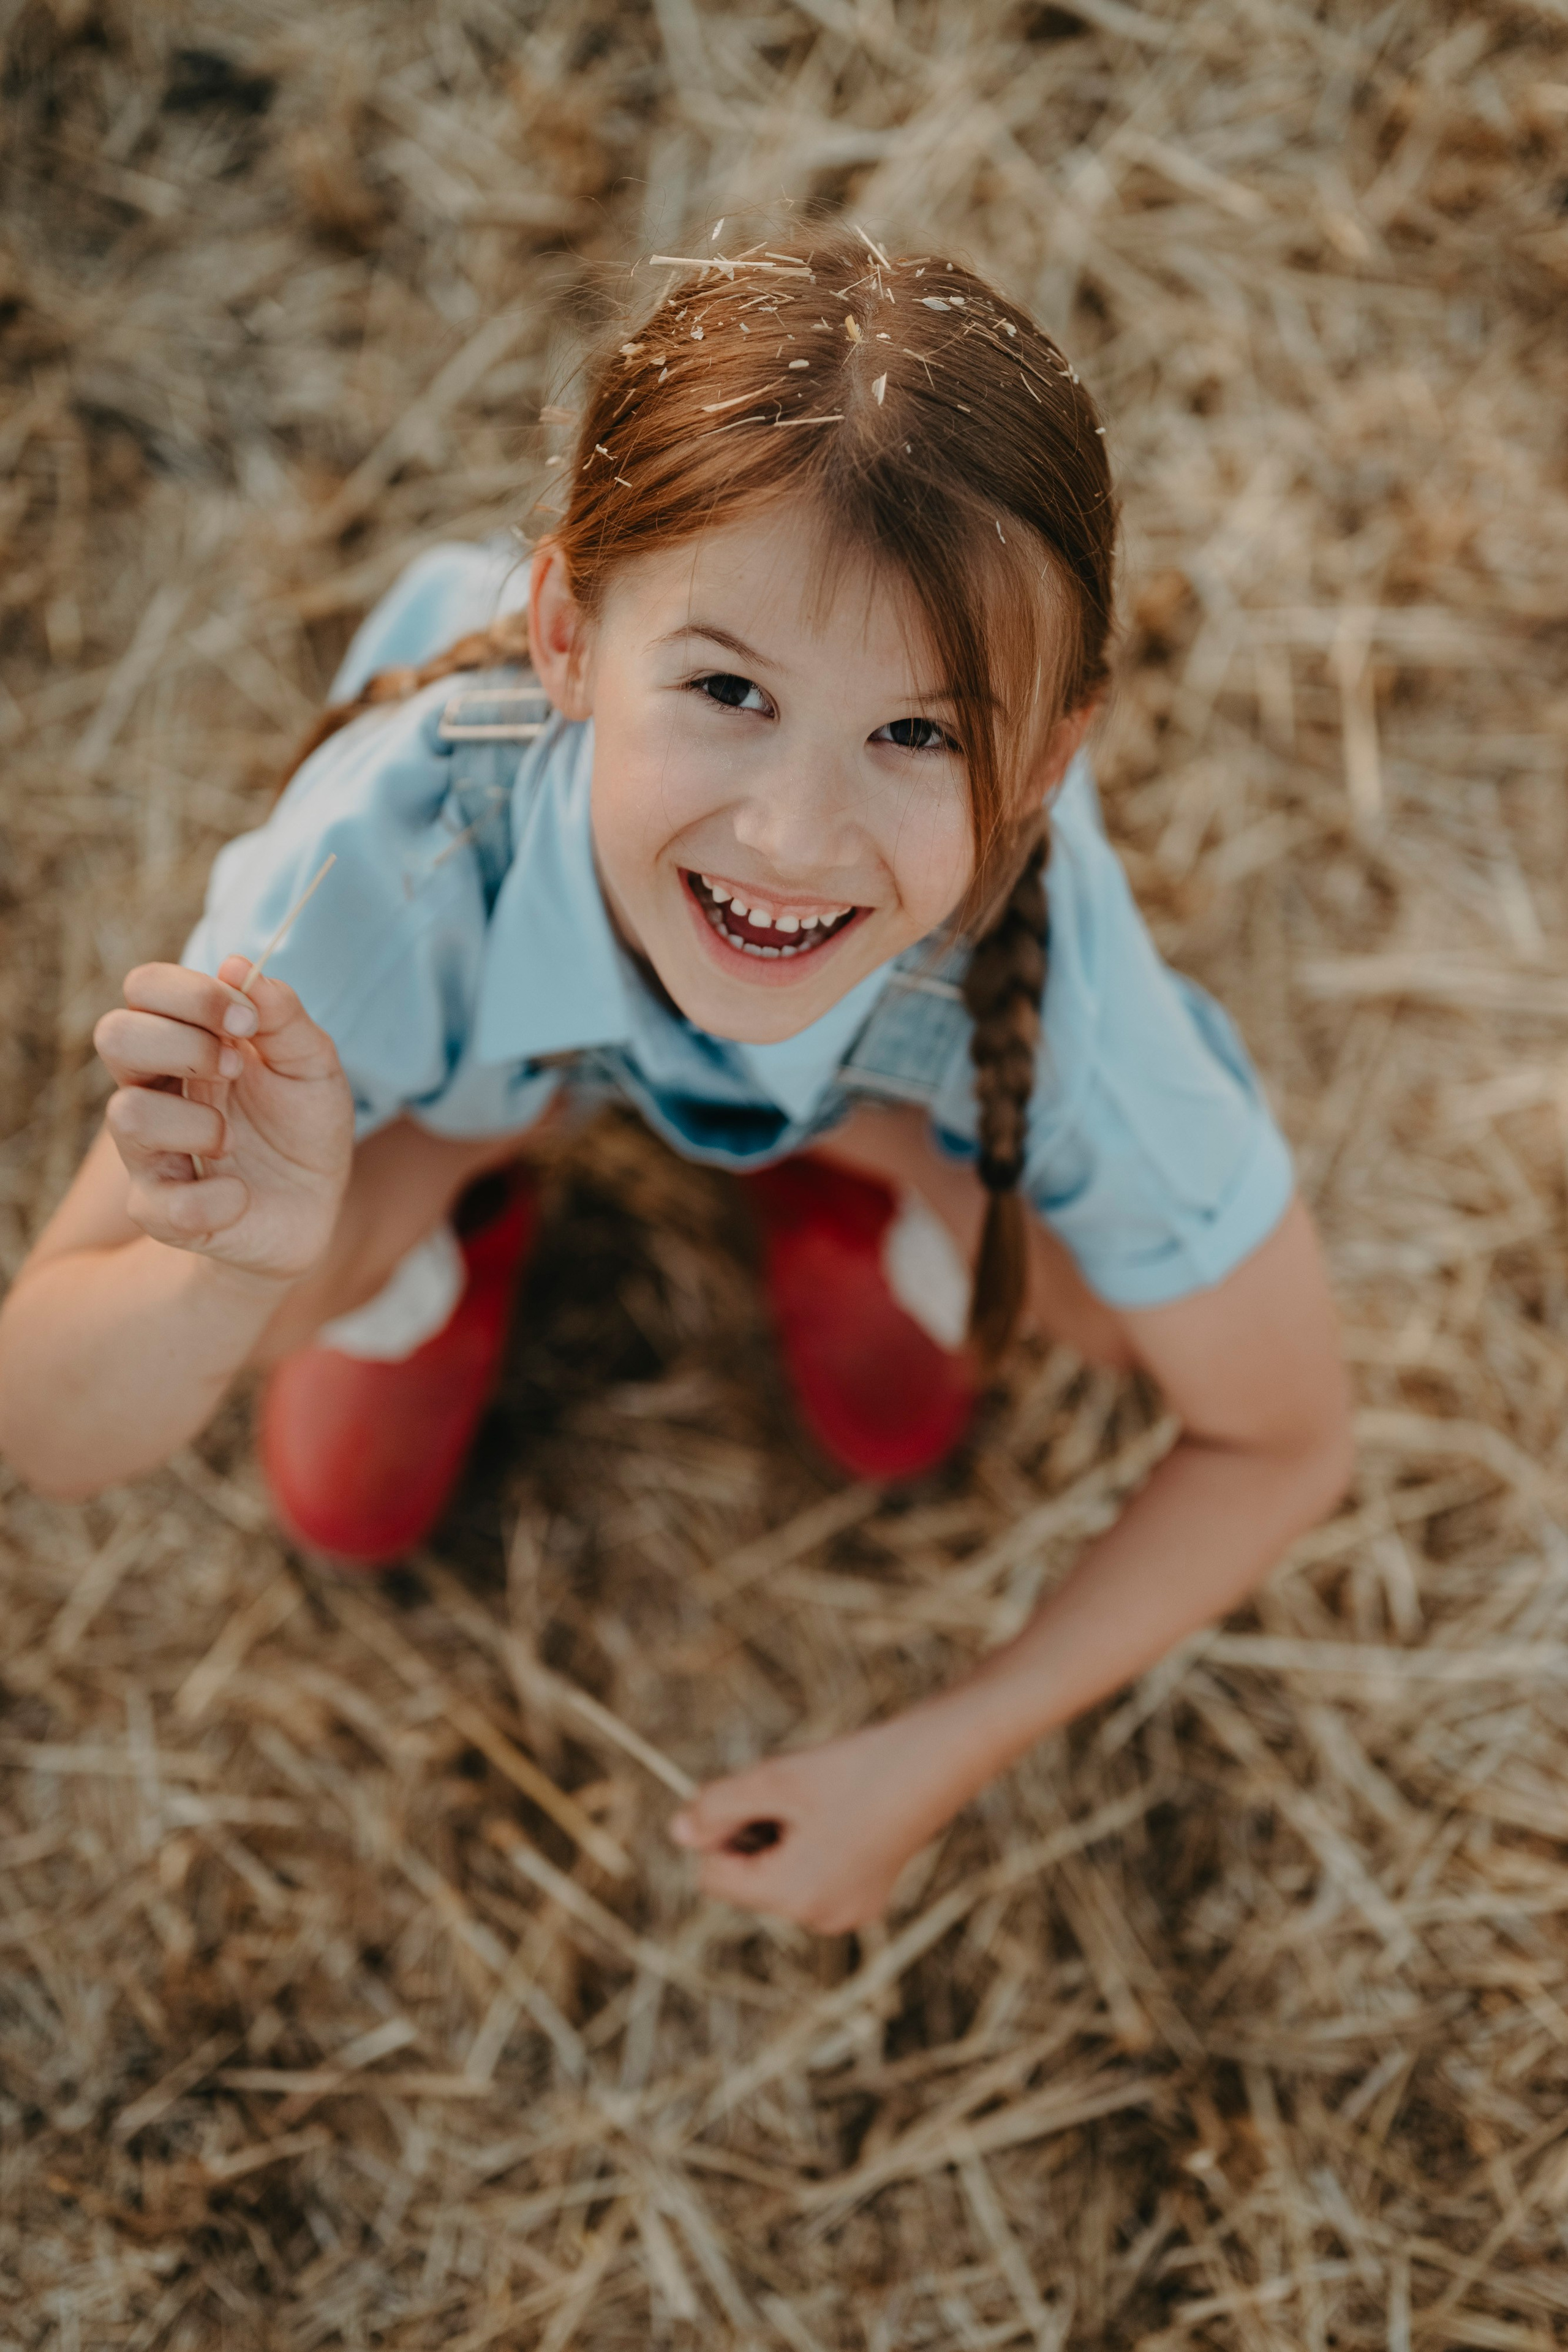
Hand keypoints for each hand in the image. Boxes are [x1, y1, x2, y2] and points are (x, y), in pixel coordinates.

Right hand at [95, 956, 354, 1283]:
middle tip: (234, 1069)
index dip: (190, 994)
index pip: (145, 988)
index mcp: (184, 1042)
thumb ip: (283, 1016)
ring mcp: (149, 1152)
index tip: (247, 1021)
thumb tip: (238, 964)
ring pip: (126, 1114)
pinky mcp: (159, 1212)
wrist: (314, 1206)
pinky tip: (242, 1196)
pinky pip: (164, 1204)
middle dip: (181, 1044)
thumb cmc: (303, 1124)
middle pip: (114, 1035)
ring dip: (197, 1123)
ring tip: (233, 1140)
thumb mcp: (312, 1063)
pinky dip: (216, 1200)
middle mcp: (153, 1089)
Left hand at [669, 1715, 961, 1933]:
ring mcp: (848, 1912)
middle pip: (746, 1879)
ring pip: (778, 1876)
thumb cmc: (856, 1768)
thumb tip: (677, 1833)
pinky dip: (811, 1845)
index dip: (721, 1829)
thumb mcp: (775, 1779)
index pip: (714, 1876)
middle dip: (755, 1834)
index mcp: (795, 1897)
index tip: (755, 1793)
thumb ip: (718, 1807)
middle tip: (795, 1793)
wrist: (938, 1760)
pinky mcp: (867, 1897)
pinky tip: (845, 1813)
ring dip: (782, 1837)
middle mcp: (820, 1919)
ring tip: (823, 1801)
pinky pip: (812, 1876)